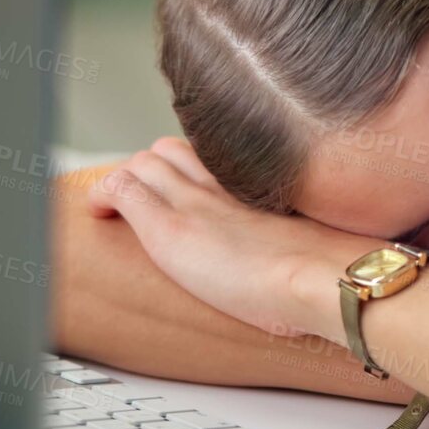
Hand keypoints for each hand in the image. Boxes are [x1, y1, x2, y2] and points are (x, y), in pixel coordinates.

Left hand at [85, 137, 359, 337]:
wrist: (323, 279)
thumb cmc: (328, 274)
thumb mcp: (317, 243)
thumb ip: (301, 239)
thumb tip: (310, 261)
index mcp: (257, 186)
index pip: (208, 156)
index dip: (187, 171)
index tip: (182, 192)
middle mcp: (223, 182)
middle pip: (172, 150)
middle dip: (152, 172)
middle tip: (146, 203)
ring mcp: (194, 199)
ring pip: (145, 162)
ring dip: (129, 182)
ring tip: (122, 211)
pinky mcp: (169, 226)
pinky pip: (121, 188)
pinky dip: (104, 195)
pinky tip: (100, 213)